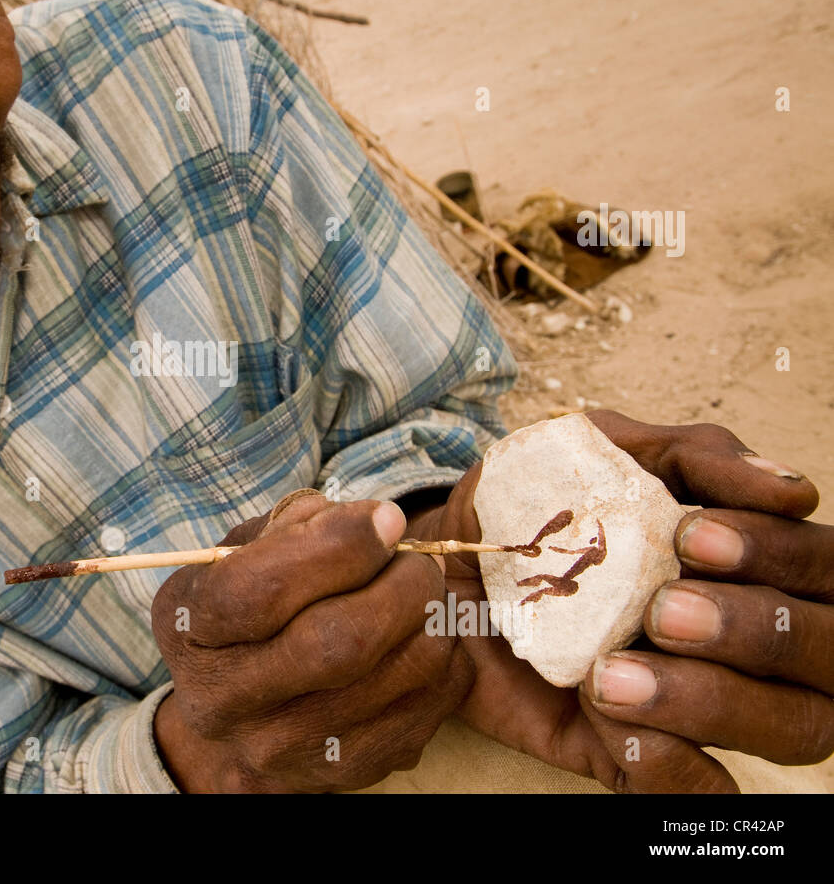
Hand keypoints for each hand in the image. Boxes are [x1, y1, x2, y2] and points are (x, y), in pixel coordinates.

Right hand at [151, 489, 473, 792]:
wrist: (232, 726)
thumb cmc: (240, 619)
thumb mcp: (234, 561)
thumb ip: (286, 528)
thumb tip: (366, 518)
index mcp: (191, 629)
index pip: (261, 590)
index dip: (337, 546)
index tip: (387, 517)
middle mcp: (225, 700)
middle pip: (338, 642)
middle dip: (401, 584)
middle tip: (419, 559)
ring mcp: (286, 747)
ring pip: (397, 675)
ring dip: (431, 619)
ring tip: (425, 592)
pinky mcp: (346, 771)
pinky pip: (427, 708)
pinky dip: (444, 661)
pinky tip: (425, 636)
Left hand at [435, 410, 833, 792]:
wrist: (440, 569)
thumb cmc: (531, 503)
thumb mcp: (597, 449)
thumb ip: (692, 455)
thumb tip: (791, 493)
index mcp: (753, 559)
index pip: (822, 566)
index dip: (777, 553)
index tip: (692, 537)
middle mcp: (749, 636)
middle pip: (822, 652)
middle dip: (755, 629)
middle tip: (660, 610)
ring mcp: (704, 701)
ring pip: (788, 726)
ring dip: (712, 700)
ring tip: (611, 674)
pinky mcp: (645, 750)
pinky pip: (702, 785)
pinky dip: (670, 761)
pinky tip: (608, 720)